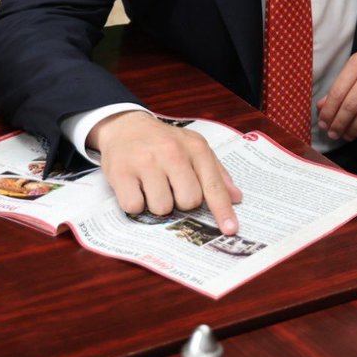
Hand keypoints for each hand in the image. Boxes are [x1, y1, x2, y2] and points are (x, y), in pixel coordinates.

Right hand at [88, 111, 242, 233]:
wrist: (126, 125)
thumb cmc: (165, 142)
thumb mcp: (195, 148)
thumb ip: (217, 172)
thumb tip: (236, 197)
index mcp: (195, 149)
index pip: (213, 185)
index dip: (222, 210)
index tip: (230, 230)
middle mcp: (172, 153)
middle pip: (188, 201)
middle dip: (182, 202)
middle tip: (172, 188)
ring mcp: (146, 162)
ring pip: (161, 207)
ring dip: (158, 204)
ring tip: (152, 186)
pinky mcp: (121, 172)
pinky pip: (134, 206)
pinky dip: (135, 204)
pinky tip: (136, 188)